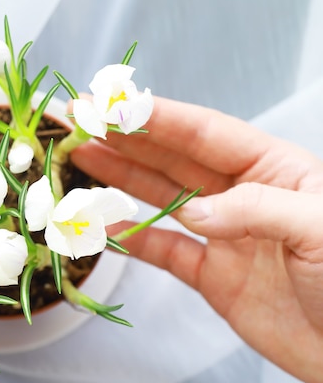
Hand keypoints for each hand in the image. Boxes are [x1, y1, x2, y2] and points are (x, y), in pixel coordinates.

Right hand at [71, 97, 322, 382]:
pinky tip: (105, 225)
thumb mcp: (321, 229)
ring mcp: (224, 236)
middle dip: (127, 139)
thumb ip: (257, 210)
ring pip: (162, 198)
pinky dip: (132, 239)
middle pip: (174, 159)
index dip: (157, 118)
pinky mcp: (213, 276)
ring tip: (84, 157)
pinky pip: (165, 251)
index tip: (113, 106)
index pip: (205, 134)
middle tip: (83, 122)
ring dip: (121, 177)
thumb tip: (194, 212)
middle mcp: (242, 196)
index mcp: (274, 170)